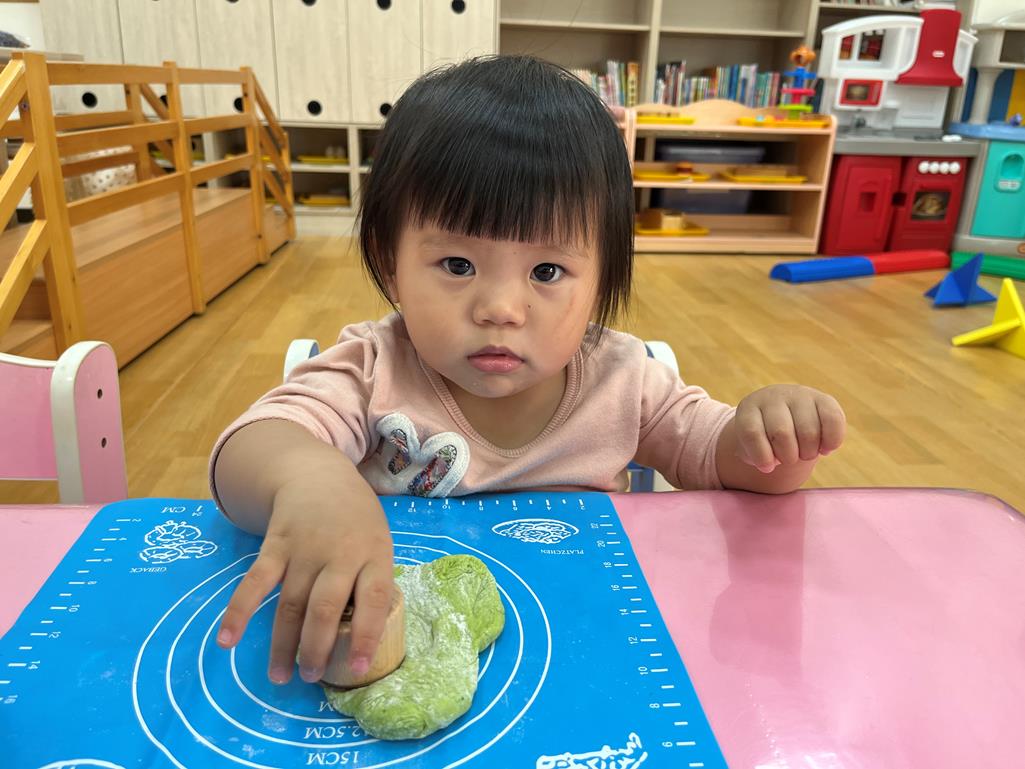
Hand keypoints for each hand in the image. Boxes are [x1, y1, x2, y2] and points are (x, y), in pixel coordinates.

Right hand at [215, 474, 394, 684]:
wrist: (319, 476)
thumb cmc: (356, 521)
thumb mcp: (378, 544)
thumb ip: (371, 583)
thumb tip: (361, 639)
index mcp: (374, 555)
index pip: (375, 599)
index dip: (367, 635)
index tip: (358, 667)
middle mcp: (340, 553)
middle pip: (326, 607)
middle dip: (316, 648)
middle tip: (310, 676)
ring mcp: (305, 549)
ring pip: (291, 603)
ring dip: (283, 643)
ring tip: (279, 676)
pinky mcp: (275, 545)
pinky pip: (255, 582)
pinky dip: (238, 612)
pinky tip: (226, 640)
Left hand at [733, 384, 844, 472]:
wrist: (784, 418)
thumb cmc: (765, 439)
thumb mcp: (752, 447)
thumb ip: (756, 456)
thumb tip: (770, 463)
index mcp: (750, 408)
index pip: (752, 432)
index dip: (761, 456)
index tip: (767, 467)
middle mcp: (774, 396)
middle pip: (781, 433)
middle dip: (788, 456)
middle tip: (789, 458)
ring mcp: (799, 395)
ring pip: (808, 432)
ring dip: (808, 452)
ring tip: (805, 453)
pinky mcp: (823, 399)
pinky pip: (833, 421)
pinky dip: (832, 442)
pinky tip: (825, 449)